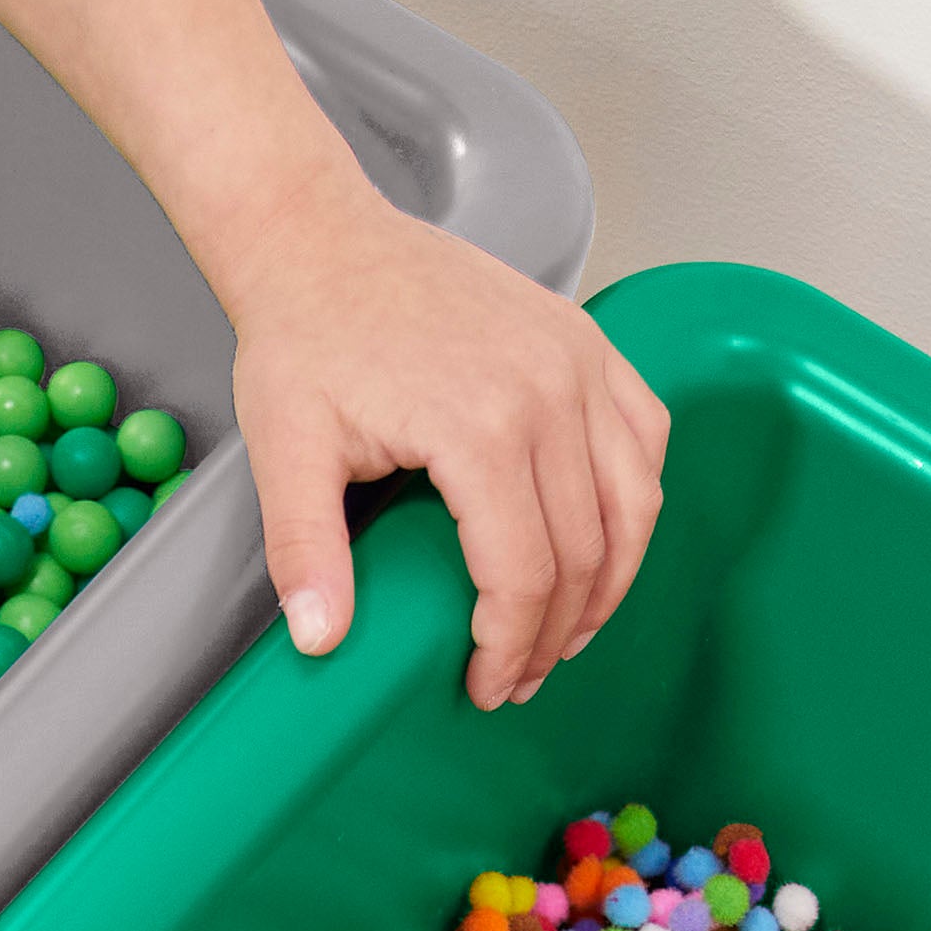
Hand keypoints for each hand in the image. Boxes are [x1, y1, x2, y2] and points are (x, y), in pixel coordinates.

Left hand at [221, 178, 667, 711]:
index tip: (485, 686)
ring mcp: (579, 361)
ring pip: (633, 500)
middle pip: (585, 550)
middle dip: (555, 633)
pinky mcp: (587, 342)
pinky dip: (635, 501)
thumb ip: (306, 551)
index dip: (509, 646)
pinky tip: (602, 544)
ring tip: (566, 632)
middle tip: (518, 678)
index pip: (524, 573)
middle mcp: (550, 391)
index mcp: (481, 427)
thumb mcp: (286, 453)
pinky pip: (644, 435)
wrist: (325, 244)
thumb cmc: (307, 340)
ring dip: (610, 580)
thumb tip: (319, 640)